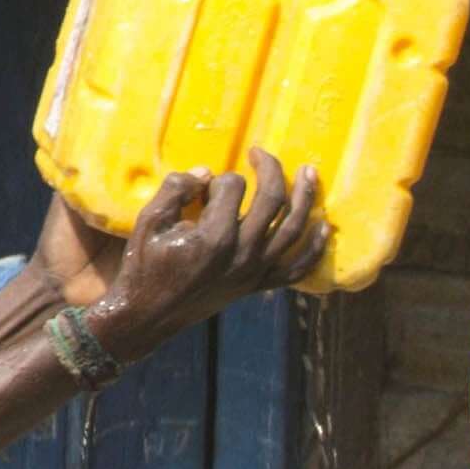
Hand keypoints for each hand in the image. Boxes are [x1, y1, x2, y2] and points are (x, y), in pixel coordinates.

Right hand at [40, 151, 328, 357]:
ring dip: (306, 198)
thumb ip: (176, 189)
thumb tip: (206, 173)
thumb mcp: (148, 221)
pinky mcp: (257, 286)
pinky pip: (297, 269)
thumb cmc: (144, 266)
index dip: (220, 177)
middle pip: (273, 200)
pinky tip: (325, 228)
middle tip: (261, 153)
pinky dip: (315, 249)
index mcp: (214, 236)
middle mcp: (242, 253)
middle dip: (271, 169)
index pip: (233, 187)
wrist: (148, 315)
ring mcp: (254, 272)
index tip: (205, 184)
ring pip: (293, 229)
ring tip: (311, 173)